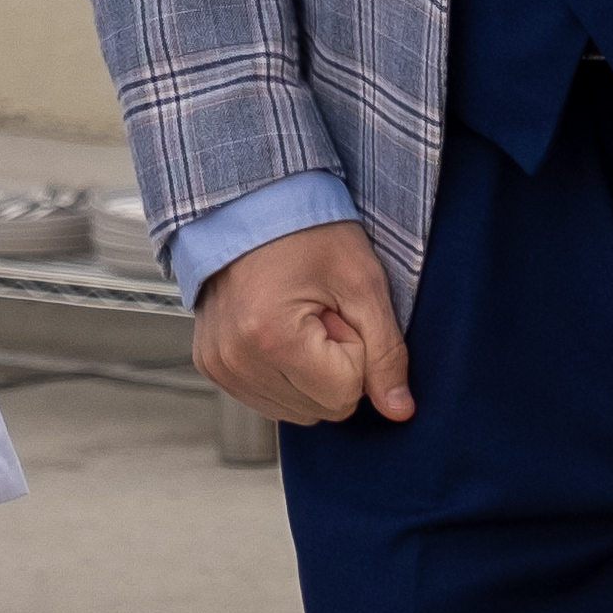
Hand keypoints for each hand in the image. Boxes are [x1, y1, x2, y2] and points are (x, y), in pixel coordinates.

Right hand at [193, 219, 413, 425]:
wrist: (253, 201)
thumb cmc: (306, 229)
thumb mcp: (362, 283)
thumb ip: (387, 353)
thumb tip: (400, 410)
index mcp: (271, 338)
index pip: (345, 396)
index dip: (355, 351)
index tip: (338, 310)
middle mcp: (236, 358)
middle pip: (320, 409)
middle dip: (332, 365)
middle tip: (319, 311)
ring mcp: (219, 364)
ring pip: (295, 411)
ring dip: (307, 372)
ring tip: (298, 317)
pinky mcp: (212, 365)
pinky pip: (267, 399)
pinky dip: (283, 372)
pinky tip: (277, 328)